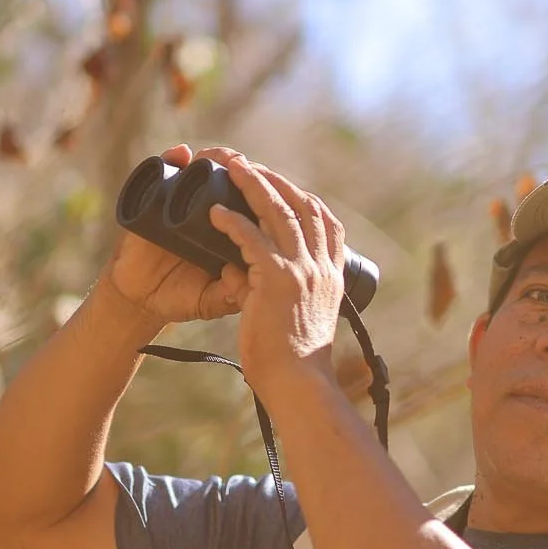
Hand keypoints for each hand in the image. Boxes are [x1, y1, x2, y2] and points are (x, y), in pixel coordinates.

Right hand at [100, 144, 248, 332]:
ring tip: (221, 158)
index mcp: (228, 230)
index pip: (251, 202)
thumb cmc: (180, 297)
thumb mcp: (211, 299)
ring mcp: (179, 203)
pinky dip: (170, 159)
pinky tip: (181, 155)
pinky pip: (162, 172)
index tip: (275, 190)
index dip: (264, 192)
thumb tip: (255, 278)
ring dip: (214, 157)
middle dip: (242, 168)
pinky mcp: (151, 201)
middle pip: (231, 178)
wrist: (139, 300)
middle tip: (247, 168)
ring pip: (200, 169)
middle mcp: (207, 211)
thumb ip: (232, 293)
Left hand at [203, 148, 345, 396]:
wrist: (299, 383)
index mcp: (331, 276)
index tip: (287, 185)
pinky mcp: (276, 279)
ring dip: (254, 185)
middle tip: (252, 166)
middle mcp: (321, 267)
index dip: (306, 198)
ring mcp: (301, 270)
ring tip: (233, 168)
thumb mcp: (299, 318)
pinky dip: (233, 222)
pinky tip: (216, 213)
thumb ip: (277, 292)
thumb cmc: (295, 361)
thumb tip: (241, 274)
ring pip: (278, 212)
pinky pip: (252, 239)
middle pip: (303, 206)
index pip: (327, 223)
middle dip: (277, 181)